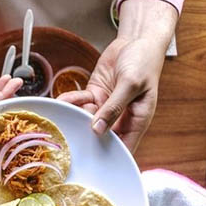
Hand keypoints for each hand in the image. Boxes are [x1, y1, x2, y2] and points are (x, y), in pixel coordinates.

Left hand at [58, 0, 177, 151]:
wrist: (136, 40)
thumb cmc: (144, 62)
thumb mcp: (131, 85)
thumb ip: (114, 107)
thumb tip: (98, 130)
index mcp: (137, 120)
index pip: (124, 146)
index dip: (110, 157)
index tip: (92, 164)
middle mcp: (121, 117)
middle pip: (101, 136)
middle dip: (84, 137)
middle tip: (67, 140)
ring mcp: (106, 106)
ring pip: (86, 118)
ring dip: (74, 116)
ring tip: (62, 116)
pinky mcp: (95, 94)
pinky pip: (80, 102)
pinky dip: (71, 101)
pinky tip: (62, 100)